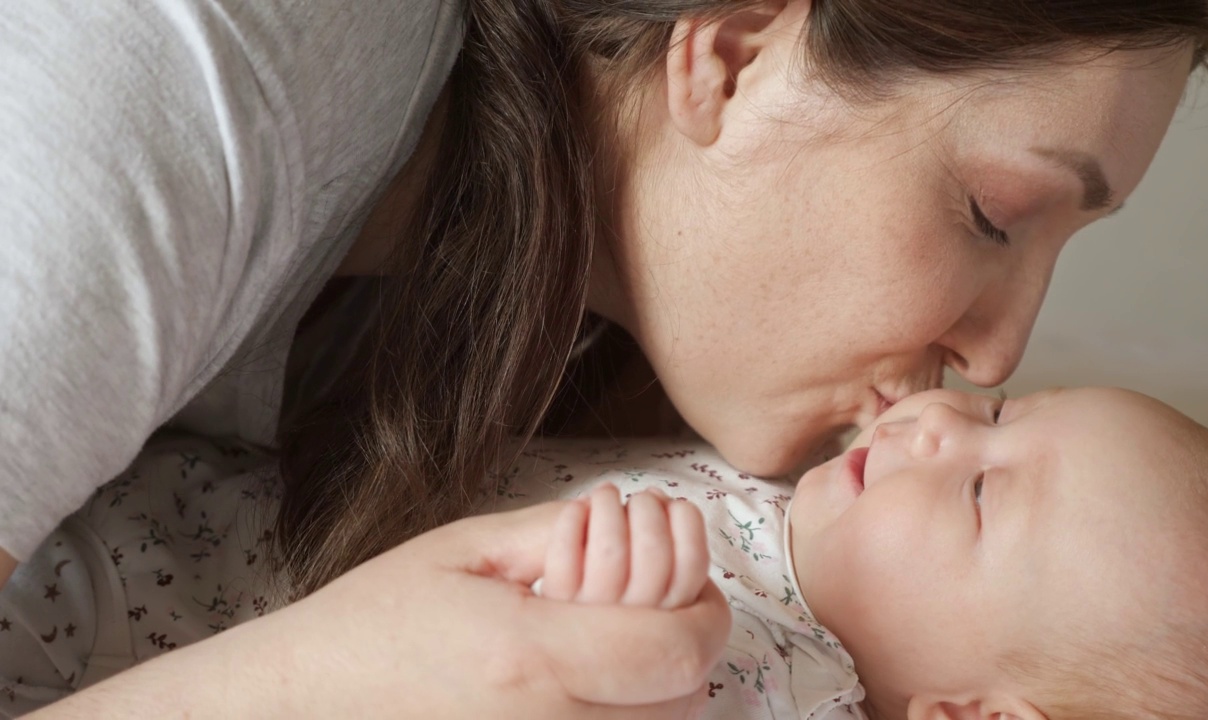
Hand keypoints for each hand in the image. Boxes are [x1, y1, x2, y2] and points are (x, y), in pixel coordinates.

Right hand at [34, 501, 728, 718]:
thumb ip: (563, 533)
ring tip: (623, 646)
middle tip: (663, 607)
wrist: (303, 699)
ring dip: (663, 690)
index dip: (705, 613)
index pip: (675, 649)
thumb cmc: (378, 615)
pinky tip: (592, 686)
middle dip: (688, 649)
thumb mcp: (467, 547)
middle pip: (683, 702)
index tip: (694, 586)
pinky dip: (624, 718)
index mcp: (528, 656)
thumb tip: (647, 525)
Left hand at [542, 484, 709, 609]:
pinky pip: (566, 555)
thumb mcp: (660, 571)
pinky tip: (578, 507)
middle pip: (653, 549)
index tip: (670, 501)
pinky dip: (572, 519)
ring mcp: (596, 610)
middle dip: (646, 507)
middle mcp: (638, 618)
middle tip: (637, 497)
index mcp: (673, 609)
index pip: (693, 559)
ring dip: (607, 506)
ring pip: (609, 551)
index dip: (685, 517)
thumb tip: (657, 496)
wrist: (563, 620)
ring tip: (605, 494)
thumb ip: (668, 537)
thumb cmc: (623, 582)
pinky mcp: (560, 600)